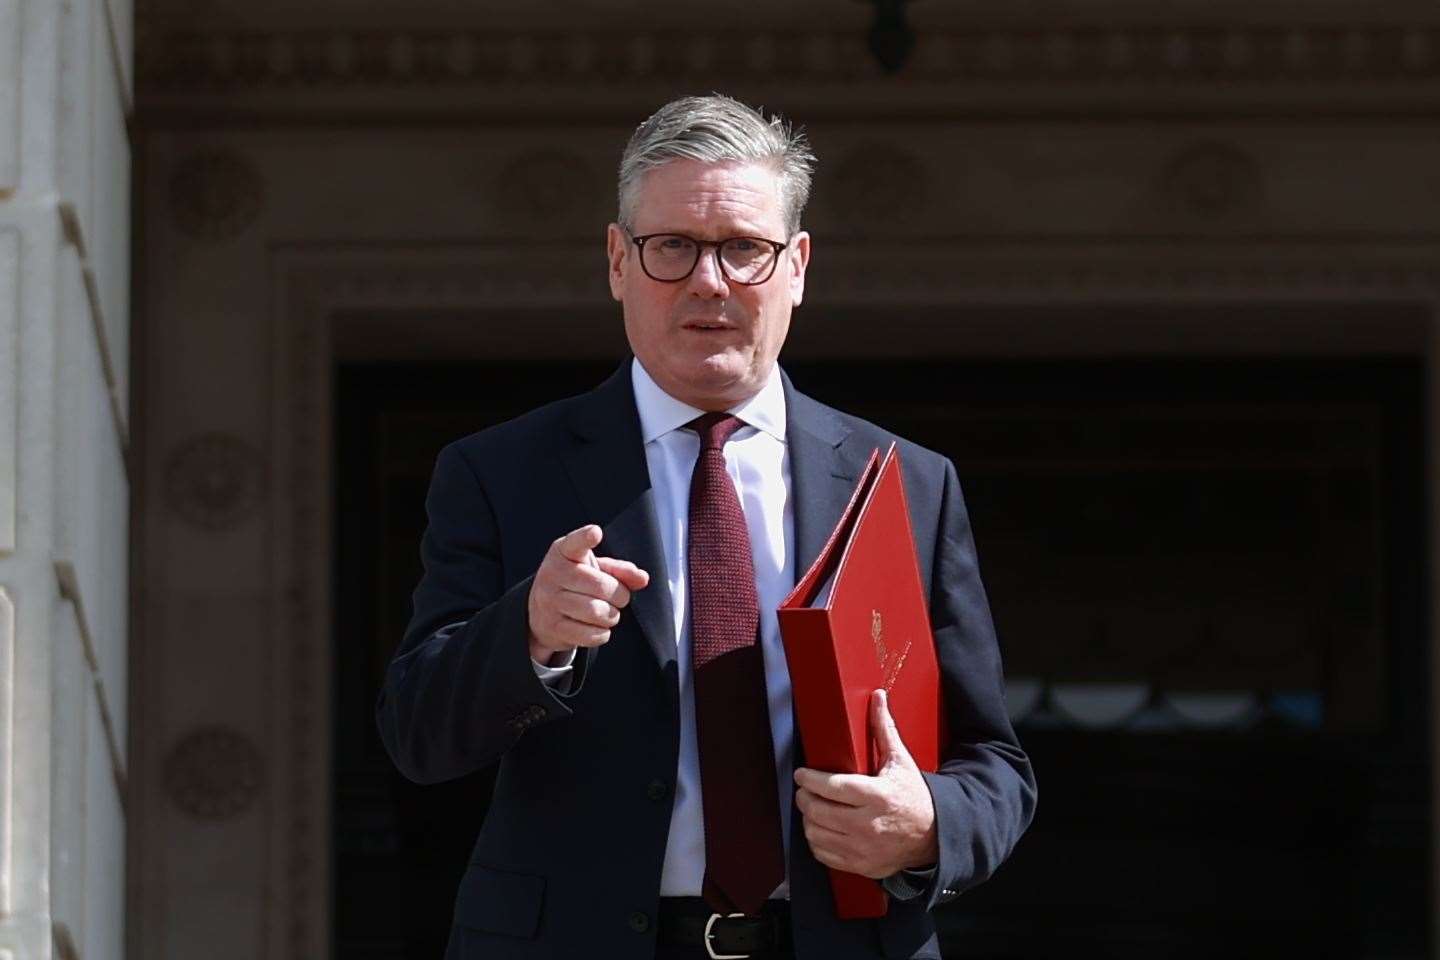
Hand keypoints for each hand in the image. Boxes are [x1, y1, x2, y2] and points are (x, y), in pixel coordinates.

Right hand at [526, 524, 648, 664]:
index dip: (586, 538)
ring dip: (612, 616)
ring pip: (596, 612)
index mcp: (563, 552)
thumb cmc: (575, 583)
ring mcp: (549, 602)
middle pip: (601, 586)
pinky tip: (596, 626)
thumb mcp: (594, 569)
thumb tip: (642, 578)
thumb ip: (619, 570)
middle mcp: (552, 574)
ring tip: (608, 612)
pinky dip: (602, 633)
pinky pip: (590, 634)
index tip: (596, 533)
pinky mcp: (553, 627)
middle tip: (619, 597)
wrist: (540, 611)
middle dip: (620, 595)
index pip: (575, 543)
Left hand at [793, 689, 937, 878]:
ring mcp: (863, 848)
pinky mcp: (860, 864)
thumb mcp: (901, 761)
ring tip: (811, 807)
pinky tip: (820, 829)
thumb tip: (877, 697)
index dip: (810, 779)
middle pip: (819, 811)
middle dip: (804, 798)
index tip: (801, 774)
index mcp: (878, 796)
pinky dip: (817, 841)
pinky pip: (825, 855)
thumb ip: (884, 729)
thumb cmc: (914, 796)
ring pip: (817, 834)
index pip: (832, 787)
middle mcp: (868, 824)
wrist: (934, 836)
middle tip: (803, 789)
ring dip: (808, 819)